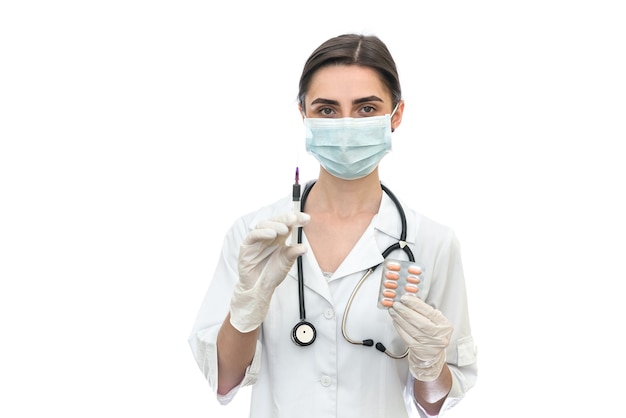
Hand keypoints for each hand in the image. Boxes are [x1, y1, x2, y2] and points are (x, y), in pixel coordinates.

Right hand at [229, 212, 309, 332]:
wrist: (259, 287)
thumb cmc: (271, 274)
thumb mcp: (286, 263)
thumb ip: (293, 253)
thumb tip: (303, 247)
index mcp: (279, 237)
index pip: (288, 223)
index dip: (296, 219)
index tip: (306, 218)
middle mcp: (267, 236)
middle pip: (276, 221)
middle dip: (285, 218)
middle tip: (295, 218)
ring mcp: (256, 240)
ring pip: (264, 225)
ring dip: (275, 225)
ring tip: (284, 229)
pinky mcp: (247, 246)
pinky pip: (253, 235)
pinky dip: (262, 233)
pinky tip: (271, 234)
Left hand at [389, 295, 452, 381]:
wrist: (432, 354)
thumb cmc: (433, 334)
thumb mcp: (435, 321)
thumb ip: (424, 311)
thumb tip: (408, 299)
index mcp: (445, 326)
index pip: (429, 312)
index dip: (416, 304)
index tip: (405, 298)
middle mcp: (439, 336)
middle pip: (420, 322)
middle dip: (405, 311)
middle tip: (396, 304)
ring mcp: (429, 345)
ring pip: (412, 330)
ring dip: (400, 319)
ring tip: (393, 311)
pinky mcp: (419, 350)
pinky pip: (406, 337)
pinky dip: (399, 328)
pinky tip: (395, 321)